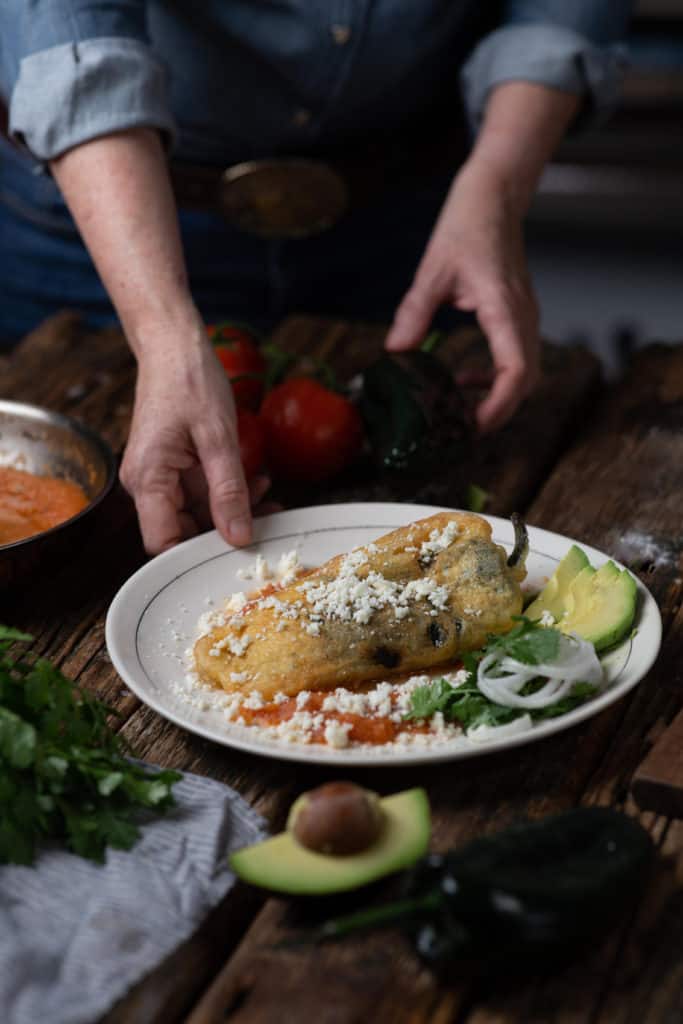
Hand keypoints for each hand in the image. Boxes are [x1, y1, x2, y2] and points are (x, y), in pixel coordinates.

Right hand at [120, 322, 267, 554]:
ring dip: (234, 509)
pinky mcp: (174, 467)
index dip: (194, 555)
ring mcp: (161, 475)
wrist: (174, 345)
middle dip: (225, 531)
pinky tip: (257, 482)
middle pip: (182, 531)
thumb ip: (229, 491)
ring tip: (269, 496)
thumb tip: (238, 537)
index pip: (162, 542)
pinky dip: (230, 491)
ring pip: (198, 513)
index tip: (234, 555)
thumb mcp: (218, 438)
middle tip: (267, 522)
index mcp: (148, 479)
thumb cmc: (189, 380)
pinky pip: (202, 492)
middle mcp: (148, 483)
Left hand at [385, 158, 539, 431]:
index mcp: (504, 308)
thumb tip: (395, 353)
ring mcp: (525, 318)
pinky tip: (465, 379)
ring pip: (524, 374)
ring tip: (459, 410)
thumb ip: (414, 314)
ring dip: (496, 397)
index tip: (472, 424)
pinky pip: (516, 359)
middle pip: (525, 382)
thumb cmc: (468, 226)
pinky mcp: (519, 317)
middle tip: (460, 430)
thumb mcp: (432, 271)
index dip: (498, 405)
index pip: (515, 371)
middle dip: (497, 412)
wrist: (494, 198)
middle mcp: (523, 317)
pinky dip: (495, 378)